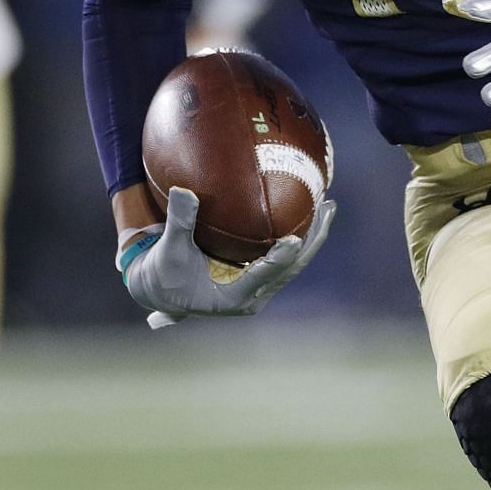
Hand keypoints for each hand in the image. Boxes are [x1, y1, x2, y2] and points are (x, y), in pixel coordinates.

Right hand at [119, 186, 335, 329]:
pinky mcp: (261, 277)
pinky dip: (299, 238)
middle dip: (311, 240)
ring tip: (327, 207)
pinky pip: (286, 258)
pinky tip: (311, 213)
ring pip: (294, 263)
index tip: (292, 240)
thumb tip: (183, 191)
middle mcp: (253, 297)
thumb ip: (180, 222)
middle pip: (290, 268)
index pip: (262, 277)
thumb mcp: (170, 250)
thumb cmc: (165, 273)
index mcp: (233, 299)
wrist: (163, 292)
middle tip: (327, 209)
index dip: (278, 260)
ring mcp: (260, 288)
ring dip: (312, 237)